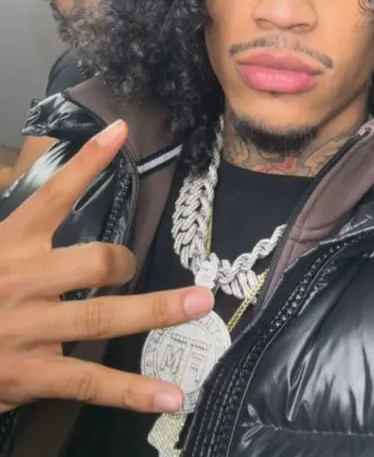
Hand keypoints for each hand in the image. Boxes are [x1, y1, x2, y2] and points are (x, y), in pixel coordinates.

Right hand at [0, 120, 212, 413]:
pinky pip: (89, 383)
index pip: (53, 194)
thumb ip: (16, 217)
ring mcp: (29, 331)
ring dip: (156, 310)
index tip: (122, 131)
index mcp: (8, 243)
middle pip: (93, 262)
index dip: (88, 162)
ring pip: (102, 318)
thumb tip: (36, 184)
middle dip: (124, 261)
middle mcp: (22, 282)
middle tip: (132, 264)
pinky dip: (132, 392)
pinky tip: (170, 395)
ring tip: (200, 302)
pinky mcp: (32, 376)